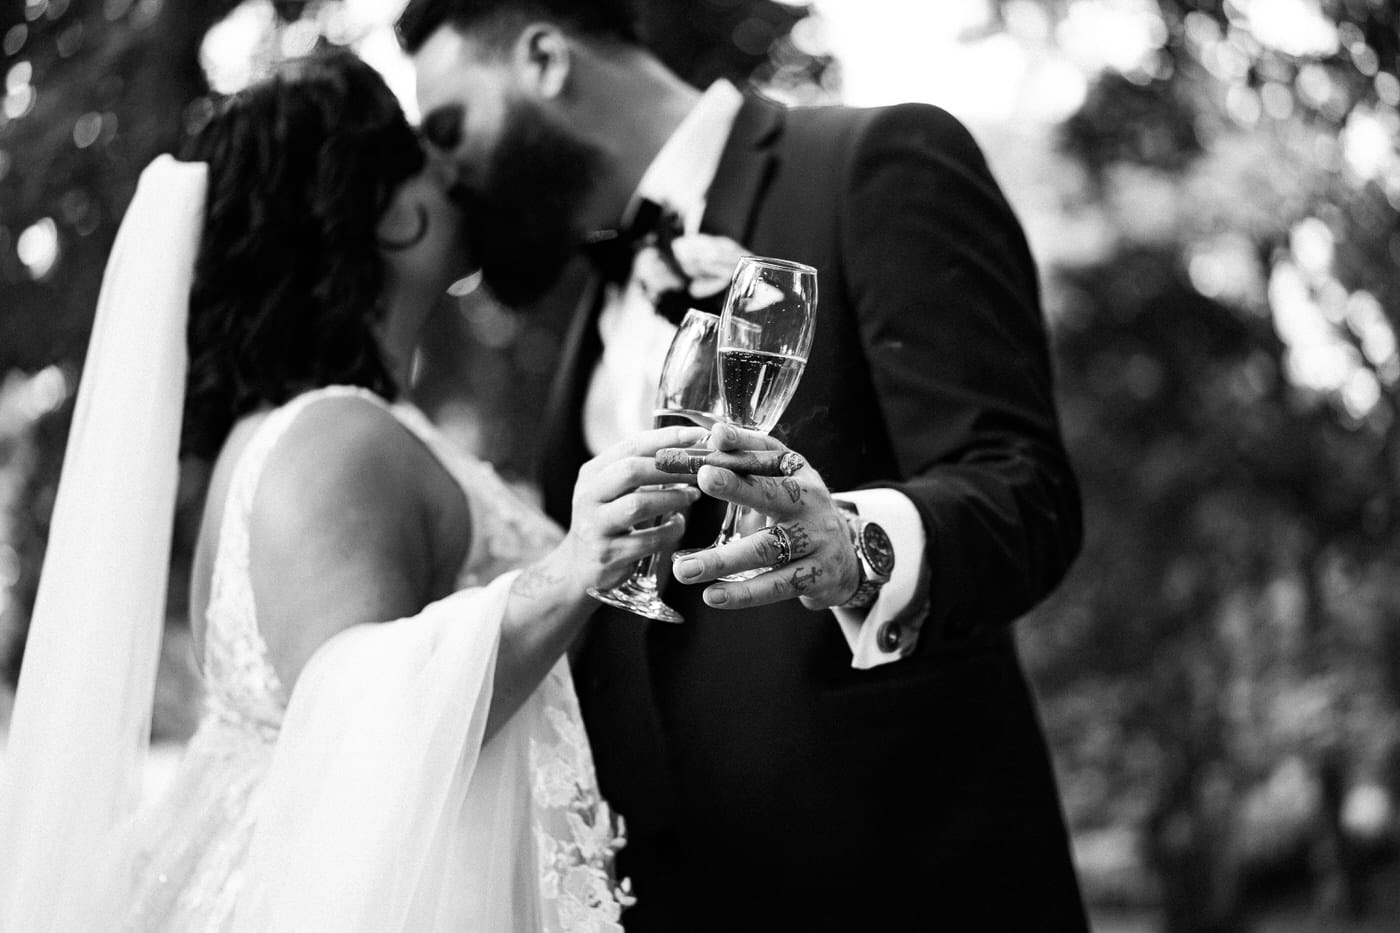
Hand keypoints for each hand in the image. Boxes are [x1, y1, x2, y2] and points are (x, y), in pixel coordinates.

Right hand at [550, 426, 706, 593]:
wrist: (580, 565)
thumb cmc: (609, 519)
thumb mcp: (615, 490)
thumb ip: (643, 469)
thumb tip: (692, 447)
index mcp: (592, 473)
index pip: (630, 446)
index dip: (666, 438)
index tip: (698, 435)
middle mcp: (588, 496)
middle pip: (631, 471)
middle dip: (671, 468)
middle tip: (699, 470)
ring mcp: (594, 527)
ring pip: (638, 505)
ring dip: (673, 498)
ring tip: (693, 495)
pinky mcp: (607, 555)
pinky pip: (648, 540)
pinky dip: (670, 531)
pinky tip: (679, 525)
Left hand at [670, 424, 860, 610]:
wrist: (846, 559)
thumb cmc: (798, 514)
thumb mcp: (781, 484)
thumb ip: (746, 465)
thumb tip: (712, 439)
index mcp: (798, 474)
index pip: (769, 453)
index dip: (743, 444)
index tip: (716, 436)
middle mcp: (811, 503)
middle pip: (772, 493)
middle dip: (737, 485)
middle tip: (703, 477)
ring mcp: (816, 541)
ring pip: (765, 549)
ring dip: (722, 560)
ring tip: (684, 569)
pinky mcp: (817, 576)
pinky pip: (776, 585)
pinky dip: (743, 593)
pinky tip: (713, 596)